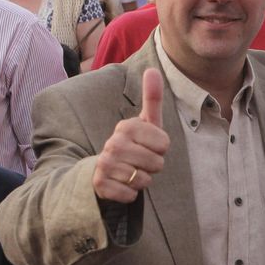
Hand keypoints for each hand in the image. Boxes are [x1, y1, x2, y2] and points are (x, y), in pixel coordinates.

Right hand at [92, 69, 169, 203]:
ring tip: (131, 172)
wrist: (103, 170)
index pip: (164, 144)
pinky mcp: (100, 184)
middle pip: (157, 164)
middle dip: (153, 167)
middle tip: (139, 161)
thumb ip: (152, 98)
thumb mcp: (145, 123)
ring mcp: (105, 164)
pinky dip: (131, 194)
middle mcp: (113, 143)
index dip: (161, 149)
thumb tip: (152, 69)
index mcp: (127, 127)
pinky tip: (122, 185)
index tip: (148, 146)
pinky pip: (131, 195)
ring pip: (144, 180)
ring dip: (142, 181)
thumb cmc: (133, 145)